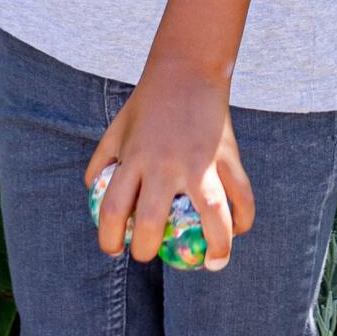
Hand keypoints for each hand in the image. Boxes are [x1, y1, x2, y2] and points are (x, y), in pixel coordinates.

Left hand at [84, 61, 254, 271]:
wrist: (187, 70)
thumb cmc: (147, 103)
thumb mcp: (116, 130)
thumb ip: (101, 162)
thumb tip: (93, 194)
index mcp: (134, 159)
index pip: (114, 209)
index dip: (109, 238)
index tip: (114, 250)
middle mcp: (165, 164)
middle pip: (154, 221)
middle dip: (148, 249)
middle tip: (149, 255)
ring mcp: (200, 161)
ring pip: (212, 215)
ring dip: (215, 246)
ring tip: (213, 264)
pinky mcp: (228, 156)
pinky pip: (242, 195)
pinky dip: (243, 218)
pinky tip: (239, 231)